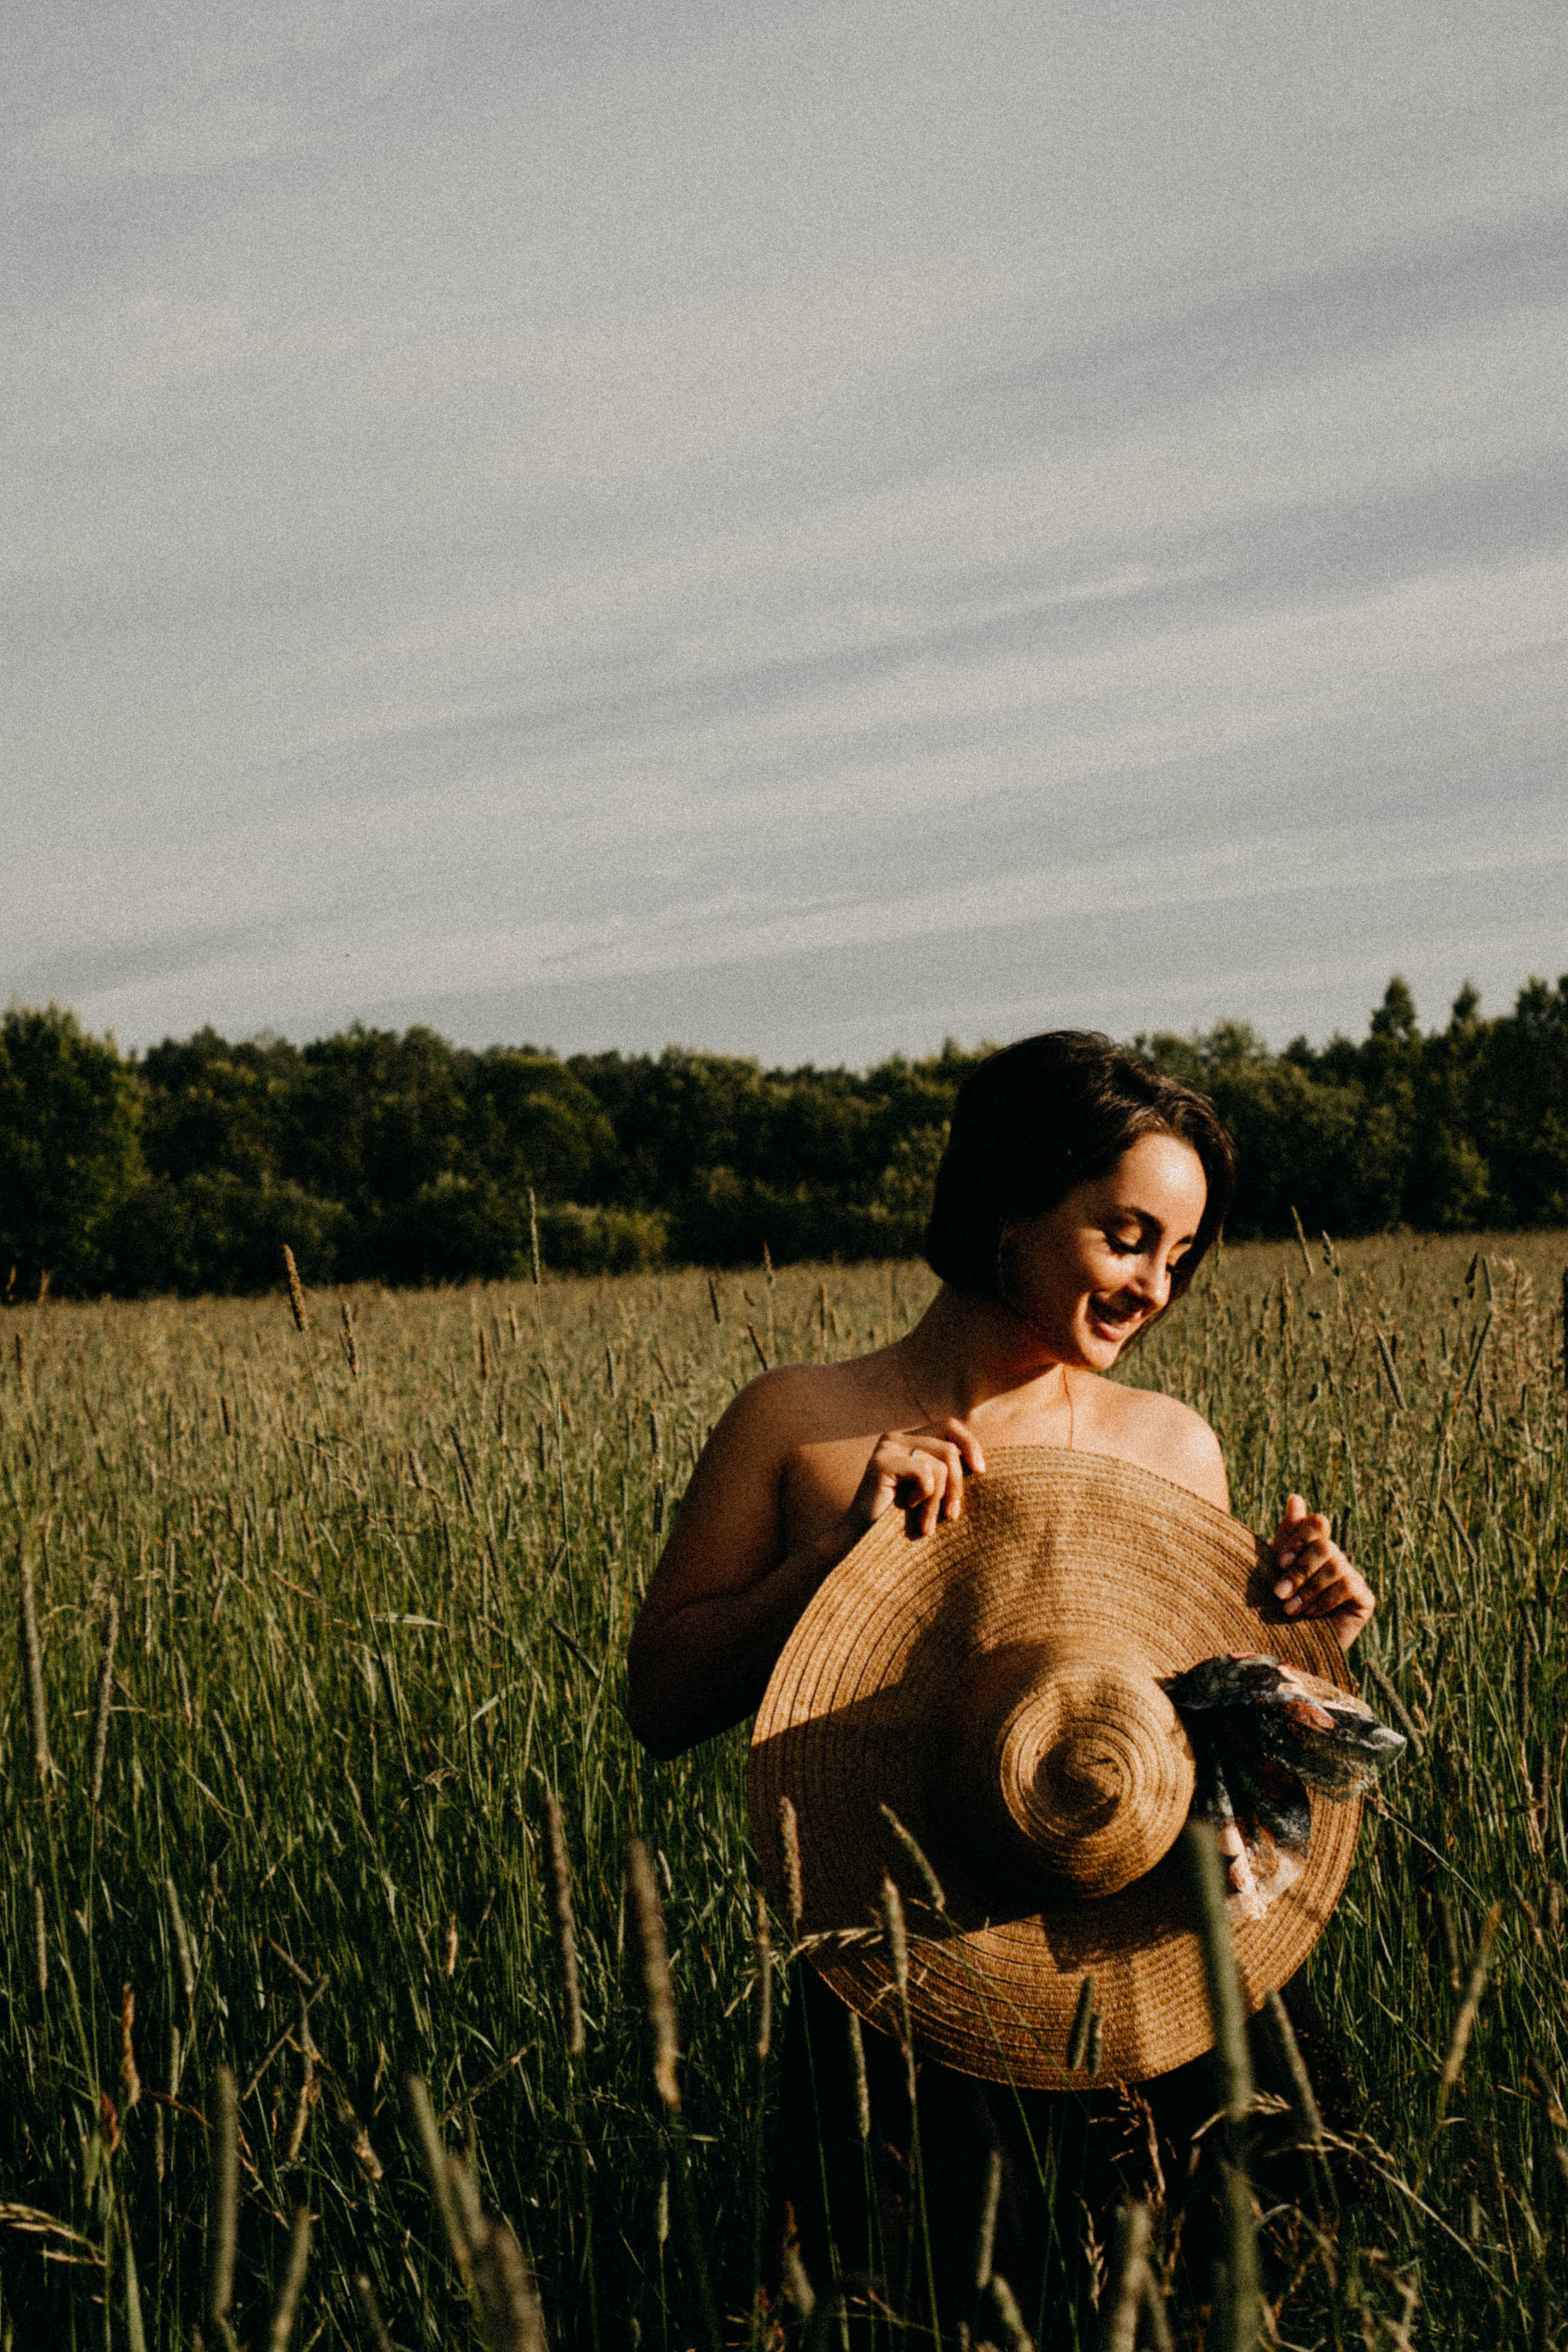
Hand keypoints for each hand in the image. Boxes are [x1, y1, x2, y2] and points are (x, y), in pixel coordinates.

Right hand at [847, 1419, 986, 1540]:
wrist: (864, 1542)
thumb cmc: (901, 1521)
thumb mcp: (931, 1491)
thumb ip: (947, 1471)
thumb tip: (980, 1464)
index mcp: (908, 1439)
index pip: (949, 1426)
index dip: (970, 1444)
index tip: (981, 1471)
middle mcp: (896, 1437)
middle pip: (949, 1448)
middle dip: (957, 1484)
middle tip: (952, 1514)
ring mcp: (887, 1447)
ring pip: (939, 1464)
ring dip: (939, 1499)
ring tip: (928, 1523)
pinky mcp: (882, 1462)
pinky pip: (925, 1473)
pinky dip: (925, 1496)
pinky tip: (909, 1507)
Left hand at [1270, 1493, 1374, 1649]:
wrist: (1288, 1650)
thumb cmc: (1276, 1608)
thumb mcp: (1276, 1570)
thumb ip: (1287, 1534)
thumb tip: (1295, 1497)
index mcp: (1314, 1548)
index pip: (1317, 1523)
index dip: (1299, 1537)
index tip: (1279, 1560)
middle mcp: (1336, 1559)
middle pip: (1325, 1546)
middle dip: (1299, 1570)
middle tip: (1278, 1593)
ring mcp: (1352, 1577)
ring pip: (1335, 1566)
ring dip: (1308, 1589)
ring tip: (1290, 1610)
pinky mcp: (1364, 1599)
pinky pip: (1347, 1586)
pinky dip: (1325, 1600)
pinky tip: (1311, 1616)